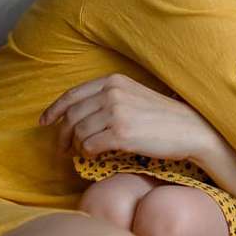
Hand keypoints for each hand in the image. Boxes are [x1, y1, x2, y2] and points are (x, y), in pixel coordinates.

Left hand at [39, 74, 219, 159]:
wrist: (189, 129)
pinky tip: (95, 154)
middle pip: (71, 115)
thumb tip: (77, 114)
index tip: (45, 122)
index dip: (54, 110)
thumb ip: (108, 97)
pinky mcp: (121, 134)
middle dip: (62, 134)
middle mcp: (113, 93)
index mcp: (115, 81)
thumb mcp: (134, 95)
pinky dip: (87, 152)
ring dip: (75, 145)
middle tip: (62, 148)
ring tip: (81, 152)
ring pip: (78, 132)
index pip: (73, 94)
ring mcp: (116, 112)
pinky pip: (89, 145)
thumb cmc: (162, 116)